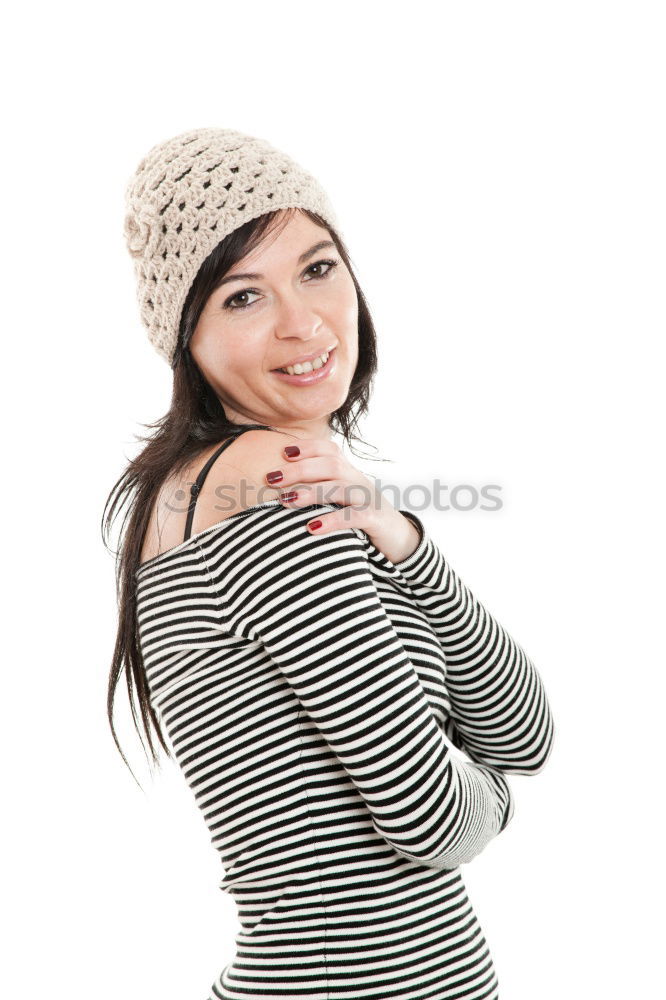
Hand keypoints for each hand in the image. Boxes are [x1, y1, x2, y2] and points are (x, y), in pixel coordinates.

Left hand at [265, 438, 420, 564]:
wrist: (398, 537)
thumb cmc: (359, 516)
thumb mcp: (341, 498)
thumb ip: (318, 489)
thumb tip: (278, 491)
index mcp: (349, 472)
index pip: (329, 450)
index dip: (307, 447)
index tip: (282, 453)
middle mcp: (358, 480)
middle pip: (330, 465)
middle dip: (298, 470)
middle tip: (271, 478)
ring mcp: (368, 499)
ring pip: (340, 487)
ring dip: (310, 492)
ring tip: (286, 500)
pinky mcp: (375, 520)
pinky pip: (354, 516)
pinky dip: (332, 520)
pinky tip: (312, 527)